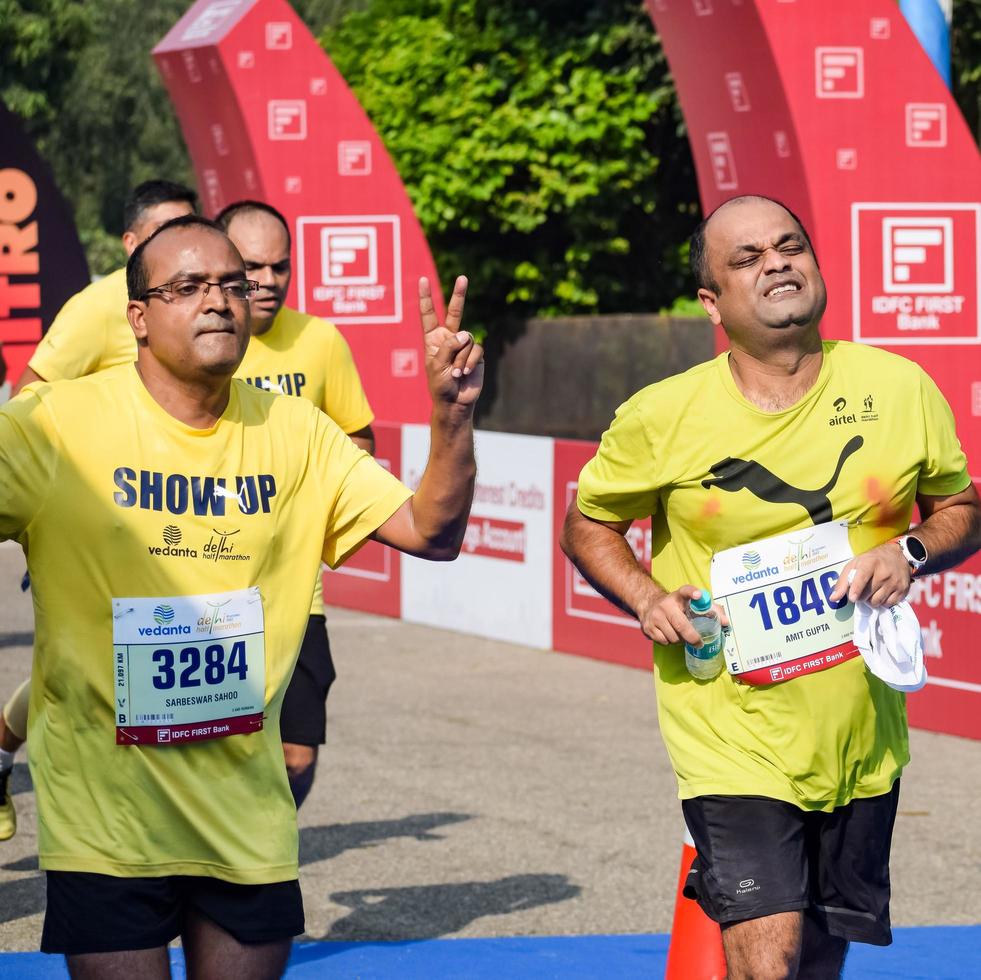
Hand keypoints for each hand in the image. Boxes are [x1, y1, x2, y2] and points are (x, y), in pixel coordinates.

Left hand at [419, 275, 483, 407]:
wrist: (455, 402)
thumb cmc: (440, 385)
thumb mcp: (437, 365)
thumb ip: (449, 347)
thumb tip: (466, 334)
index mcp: (433, 339)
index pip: (429, 315)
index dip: (425, 298)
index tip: (422, 279)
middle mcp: (449, 338)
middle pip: (455, 312)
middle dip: (459, 295)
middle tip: (462, 277)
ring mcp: (464, 346)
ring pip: (466, 340)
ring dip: (460, 359)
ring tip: (455, 373)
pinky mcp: (477, 355)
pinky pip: (475, 350)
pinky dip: (469, 362)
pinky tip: (464, 373)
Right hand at [636, 585, 729, 646]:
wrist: (648, 604)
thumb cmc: (678, 606)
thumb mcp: (692, 603)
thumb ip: (711, 610)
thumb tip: (725, 622)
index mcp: (679, 596)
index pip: (686, 591)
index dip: (692, 592)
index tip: (698, 595)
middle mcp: (666, 604)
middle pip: (681, 625)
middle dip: (692, 637)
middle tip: (699, 643)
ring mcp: (655, 616)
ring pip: (673, 637)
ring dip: (680, 640)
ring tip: (680, 635)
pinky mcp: (648, 627)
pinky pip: (664, 642)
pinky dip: (669, 642)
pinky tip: (669, 635)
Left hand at [829, 542, 911, 607]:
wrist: (898, 555)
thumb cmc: (872, 560)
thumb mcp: (855, 564)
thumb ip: (843, 581)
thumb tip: (833, 598)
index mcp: (870, 563)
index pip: (862, 577)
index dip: (857, 589)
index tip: (852, 598)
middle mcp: (884, 573)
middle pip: (867, 594)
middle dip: (861, 596)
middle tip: (862, 589)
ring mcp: (895, 582)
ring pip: (877, 601)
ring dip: (871, 600)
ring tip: (871, 591)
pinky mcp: (903, 589)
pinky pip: (888, 604)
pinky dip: (883, 602)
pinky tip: (882, 593)